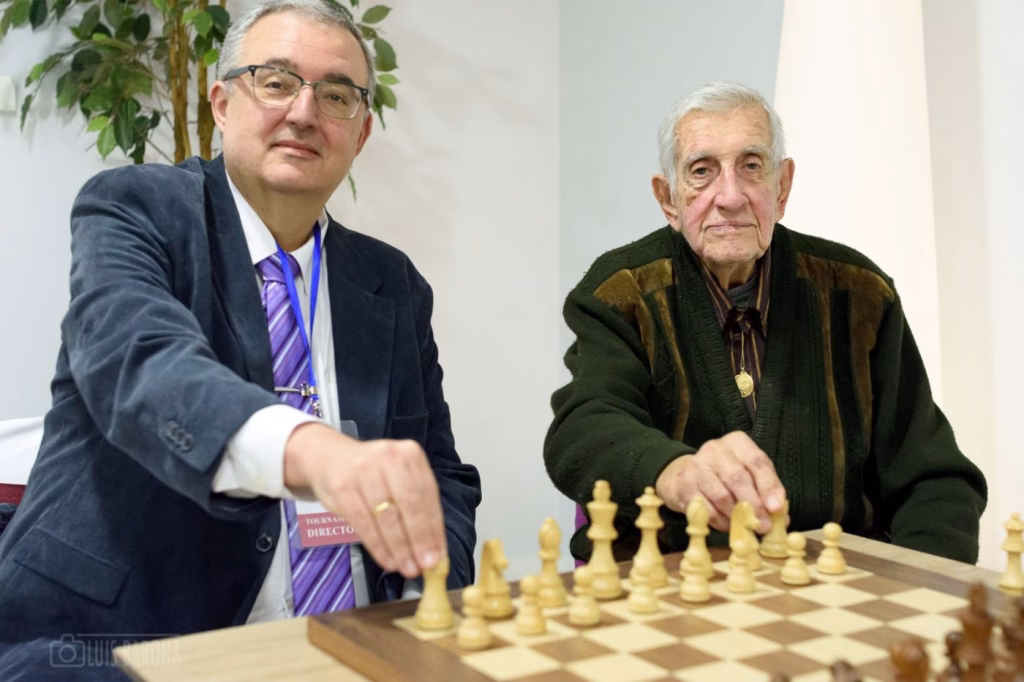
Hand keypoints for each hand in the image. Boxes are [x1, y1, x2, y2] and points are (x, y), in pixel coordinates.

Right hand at [283, 422, 445, 578]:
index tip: (440, 556)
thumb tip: (435, 550)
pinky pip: (364, 522)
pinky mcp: (343, 487)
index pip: (427, 496)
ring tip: (408, 568)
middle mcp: (388, 457)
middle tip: (426, 566)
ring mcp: (364, 470)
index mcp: (410, 454)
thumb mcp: (399, 479)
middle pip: (409, 505)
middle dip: (419, 539)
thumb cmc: (373, 475)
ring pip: (387, 516)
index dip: (435, 529)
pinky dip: (378, 546)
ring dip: (400, 547)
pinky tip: (388, 561)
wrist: (329, 459)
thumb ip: (418, 508)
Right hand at [655, 431, 785, 532]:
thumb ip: (766, 491)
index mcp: (737, 443)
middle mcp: (716, 449)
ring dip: (737, 517)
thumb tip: (782, 518)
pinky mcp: (684, 484)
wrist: (685, 475)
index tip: (777, 508)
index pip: (757, 461)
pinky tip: (728, 525)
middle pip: (738, 478)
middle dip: (754, 506)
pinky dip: (720, 521)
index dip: (768, 486)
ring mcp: (697, 465)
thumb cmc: (725, 475)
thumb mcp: (749, 475)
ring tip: (746, 528)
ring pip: (721, 495)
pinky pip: (706, 508)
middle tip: (764, 526)